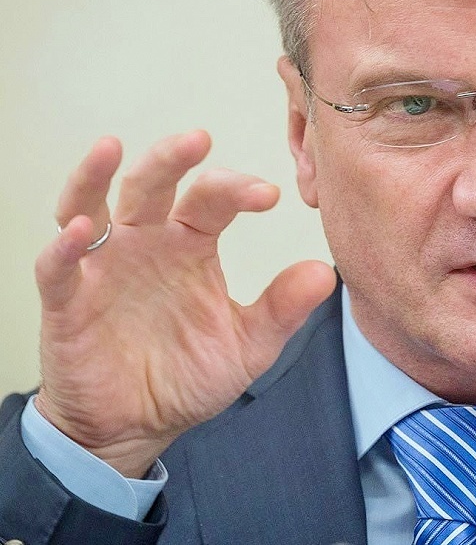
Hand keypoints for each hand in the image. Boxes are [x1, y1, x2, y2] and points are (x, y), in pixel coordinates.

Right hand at [34, 131, 335, 476]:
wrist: (137, 428)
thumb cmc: (187, 376)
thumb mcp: (248, 345)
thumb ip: (283, 307)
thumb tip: (327, 271)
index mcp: (191, 245)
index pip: (212, 198)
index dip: (237, 188)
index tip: (270, 196)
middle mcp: (146, 243)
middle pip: (152, 183)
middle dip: (172, 157)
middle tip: (199, 138)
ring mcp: (103, 268)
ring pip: (91, 204)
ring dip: (97, 175)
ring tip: (112, 147)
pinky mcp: (68, 302)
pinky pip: (57, 267)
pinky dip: (64, 247)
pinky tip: (83, 230)